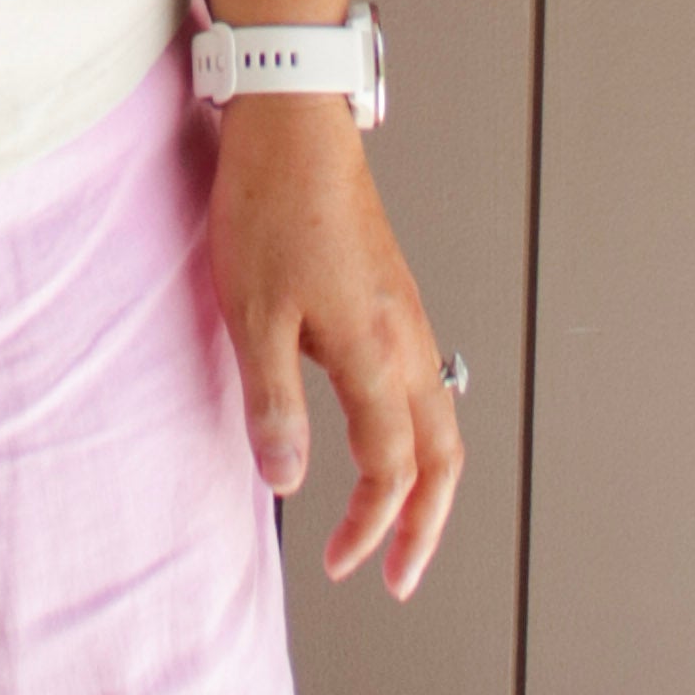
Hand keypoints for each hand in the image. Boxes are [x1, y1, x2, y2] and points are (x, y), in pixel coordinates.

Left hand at [205, 97, 463, 597]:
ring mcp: (404, 312)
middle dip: (426, 524)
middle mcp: (405, 337)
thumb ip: (273, 401)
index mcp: (375, 351)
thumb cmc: (269, 205)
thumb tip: (286, 480)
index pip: (390, 467)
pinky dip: (417, 432)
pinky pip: (423, 381)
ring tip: (401, 521)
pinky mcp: (391, 291)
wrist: (292, 120)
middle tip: (400, 574)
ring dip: (427, 481)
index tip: (342, 564)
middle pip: (442, 456)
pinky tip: (382, 434)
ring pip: (441, 418)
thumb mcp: (252, 312)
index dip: (370, 526)